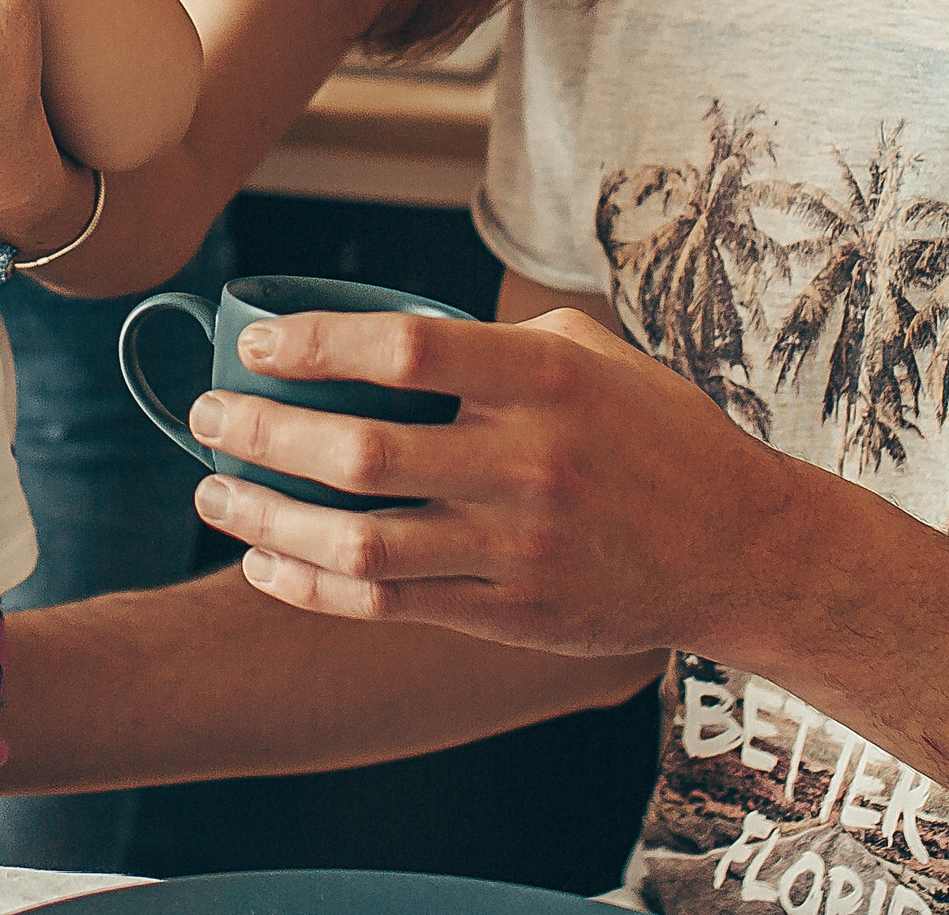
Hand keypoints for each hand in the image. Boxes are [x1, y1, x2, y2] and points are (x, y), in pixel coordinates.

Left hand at [183, 306, 800, 659]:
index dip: (314, 344)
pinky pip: (389, 606)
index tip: (254, 344)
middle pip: (360, 451)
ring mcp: (517, 549)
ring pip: (358, 543)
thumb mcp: (587, 350)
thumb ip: (489, 337)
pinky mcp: (512, 617)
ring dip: (268, 519)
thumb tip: (376, 332)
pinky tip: (265, 563)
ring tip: (213, 494)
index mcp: (541, 379)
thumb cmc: (653, 430)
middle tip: (206, 417)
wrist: (742, 548)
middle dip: (263, 433)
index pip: (403, 349)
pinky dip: (312, 586)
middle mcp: (526, 464)